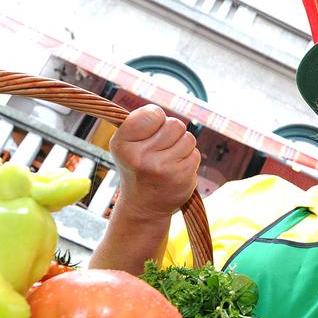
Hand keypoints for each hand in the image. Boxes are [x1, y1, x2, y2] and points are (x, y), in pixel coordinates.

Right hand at [109, 105, 199, 220]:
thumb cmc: (136, 166)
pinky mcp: (182, 178)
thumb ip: (139, 121)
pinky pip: (195, 154)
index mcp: (123, 144)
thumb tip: (159, 112)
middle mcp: (141, 157)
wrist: (143, 206)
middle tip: (161, 148)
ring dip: (182, 146)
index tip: (150, 130)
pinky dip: (188, 159)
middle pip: (175, 124)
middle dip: (172, 133)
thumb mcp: (125, 142)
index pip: (153, 113)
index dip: (156, 118)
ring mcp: (163, 169)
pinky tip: (175, 170)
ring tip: (168, 159)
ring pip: (188, 138)